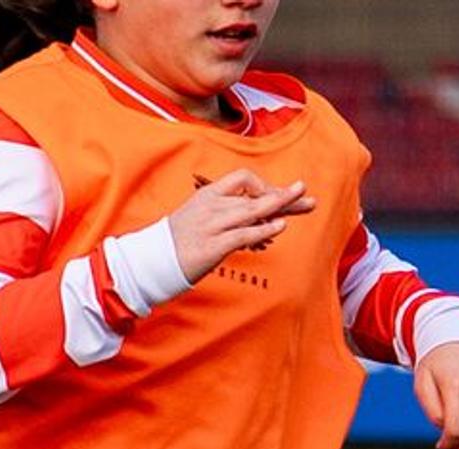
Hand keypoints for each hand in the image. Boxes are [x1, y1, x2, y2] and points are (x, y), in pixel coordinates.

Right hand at [168, 170, 314, 281]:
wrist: (153, 259)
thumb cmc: (181, 240)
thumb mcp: (203, 217)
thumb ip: (229, 212)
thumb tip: (258, 211)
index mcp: (209, 195)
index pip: (242, 178)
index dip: (265, 185)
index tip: (281, 195)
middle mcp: (212, 206)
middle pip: (254, 194)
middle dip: (282, 194)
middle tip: (304, 192)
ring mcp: (212, 225)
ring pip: (251, 210)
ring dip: (279, 205)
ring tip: (303, 202)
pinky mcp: (213, 245)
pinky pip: (242, 234)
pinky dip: (263, 229)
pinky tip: (280, 226)